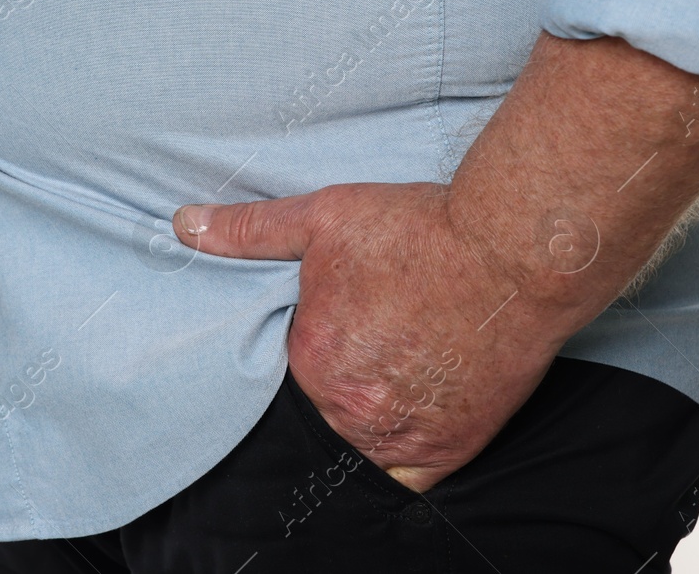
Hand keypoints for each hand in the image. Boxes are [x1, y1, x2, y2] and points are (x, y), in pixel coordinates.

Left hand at [174, 182, 559, 491]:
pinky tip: (395, 424)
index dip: (291, 357)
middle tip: (350, 356)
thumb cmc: (420, 230)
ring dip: (353, 427)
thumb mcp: (321, 216)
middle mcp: (349, 407)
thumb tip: (184, 225)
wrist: (514, 251)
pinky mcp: (449, 449)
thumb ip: (249, 231)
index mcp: (311, 357)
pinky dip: (392, 462)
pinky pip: (403, 480)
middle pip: (315, 415)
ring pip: (354, 450)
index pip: (277, 376)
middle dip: (322, 392)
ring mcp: (400, 435)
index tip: (316, 334)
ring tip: (372, 387)